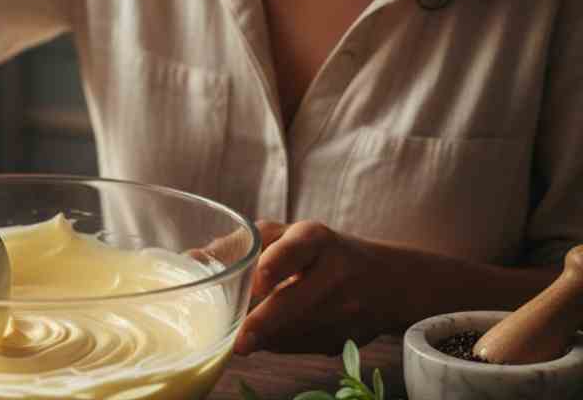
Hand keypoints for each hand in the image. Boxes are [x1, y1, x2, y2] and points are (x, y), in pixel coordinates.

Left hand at [235, 220, 394, 355]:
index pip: (296, 249)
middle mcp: (336, 272)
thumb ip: (243, 243)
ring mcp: (346, 310)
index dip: (275, 265)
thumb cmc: (322, 253)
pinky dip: (280, 344)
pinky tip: (268, 338)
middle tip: (238, 341)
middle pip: (296, 301)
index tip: (256, 283)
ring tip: (241, 339)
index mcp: (317, 239)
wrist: (389, 281)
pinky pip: (304, 346)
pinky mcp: (347, 338)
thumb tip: (193, 257)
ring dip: (265, 337)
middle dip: (264, 323)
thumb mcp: (290, 236)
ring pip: (296, 331)